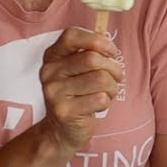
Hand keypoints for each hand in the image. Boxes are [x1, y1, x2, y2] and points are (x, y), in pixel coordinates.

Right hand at [36, 27, 124, 153]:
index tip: (111, 51)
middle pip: (92, 59)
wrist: (60, 131)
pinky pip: (100, 98)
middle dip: (113, 68)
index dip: (97, 40)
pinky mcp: (64, 111)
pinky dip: (106, 101)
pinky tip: (98, 106)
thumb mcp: (78, 70)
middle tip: (117, 78)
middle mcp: (49, 72)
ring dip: (112, 87)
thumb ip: (90, 53)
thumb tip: (107, 41)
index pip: (71, 35)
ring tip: (107, 93)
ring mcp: (54, 92)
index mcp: (52, 57)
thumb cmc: (77, 95)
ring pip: (100, 79)